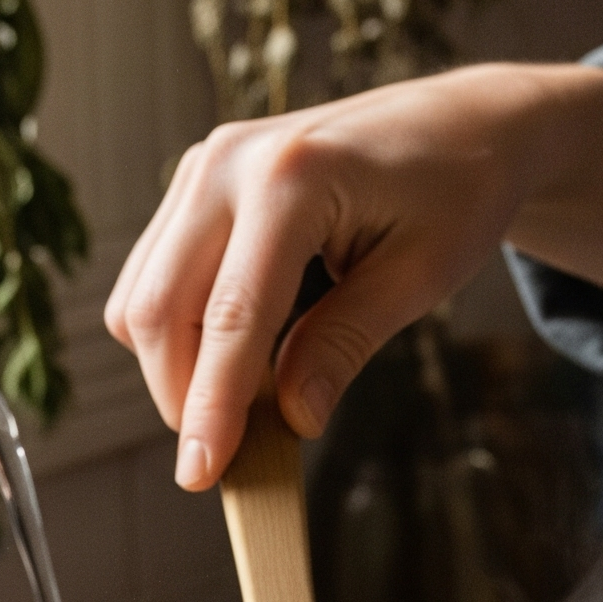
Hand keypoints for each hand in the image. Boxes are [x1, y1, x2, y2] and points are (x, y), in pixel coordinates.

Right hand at [105, 62, 602, 490]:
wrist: (459, 125)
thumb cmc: (456, 192)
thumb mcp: (420, 277)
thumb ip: (345, 344)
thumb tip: (291, 418)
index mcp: (293, 178)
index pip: (233, 316)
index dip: (212, 407)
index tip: (201, 476)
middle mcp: (229, 163)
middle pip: (161, 310)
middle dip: (182, 396)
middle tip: (228, 458)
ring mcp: (202, 167)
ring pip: (143, 298)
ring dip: (176, 368)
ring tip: (245, 403)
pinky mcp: (195, 183)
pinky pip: (154, 277)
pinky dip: (182, 334)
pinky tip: (236, 357)